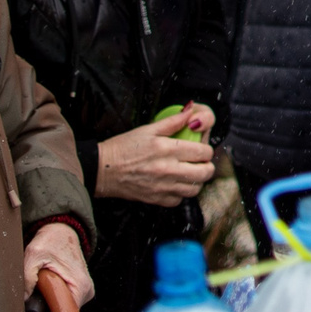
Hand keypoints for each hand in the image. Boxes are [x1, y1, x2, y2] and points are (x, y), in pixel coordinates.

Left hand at [22, 221, 93, 311]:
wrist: (61, 231)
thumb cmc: (52, 241)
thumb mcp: (34, 255)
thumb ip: (27, 277)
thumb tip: (23, 299)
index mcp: (80, 286)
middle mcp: (86, 291)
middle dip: (47, 311)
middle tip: (34, 299)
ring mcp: (83, 291)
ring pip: (64, 309)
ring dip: (49, 304)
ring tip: (41, 288)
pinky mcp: (78, 290)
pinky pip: (64, 302)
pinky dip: (53, 299)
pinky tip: (46, 288)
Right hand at [94, 106, 217, 205]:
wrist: (103, 169)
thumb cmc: (123, 147)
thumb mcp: (148, 129)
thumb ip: (173, 121)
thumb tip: (191, 111)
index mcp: (168, 149)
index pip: (203, 152)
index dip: (207, 150)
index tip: (202, 149)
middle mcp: (168, 169)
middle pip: (204, 173)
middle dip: (207, 166)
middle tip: (200, 162)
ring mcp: (163, 187)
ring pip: (195, 189)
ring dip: (196, 181)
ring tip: (190, 173)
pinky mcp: (156, 200)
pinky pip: (179, 200)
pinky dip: (181, 193)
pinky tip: (175, 184)